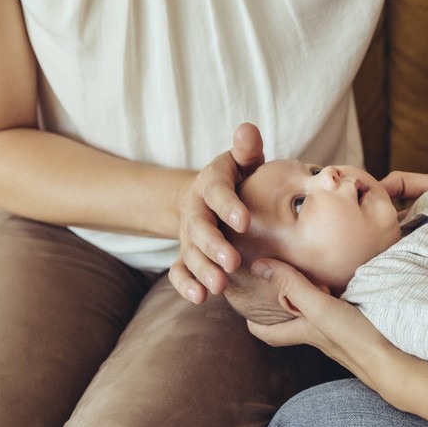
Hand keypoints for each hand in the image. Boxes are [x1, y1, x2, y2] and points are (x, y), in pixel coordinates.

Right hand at [169, 123, 264, 303]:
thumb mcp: (241, 162)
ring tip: (219, 287)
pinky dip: (185, 284)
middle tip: (232, 262)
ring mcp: (188, 235)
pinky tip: (199, 298)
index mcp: (212, 184)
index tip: (245, 221)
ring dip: (202, 270)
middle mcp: (196, 211)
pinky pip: (179, 271)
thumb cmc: (237, 180)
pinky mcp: (185, 255)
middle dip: (214, 246)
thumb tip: (248, 129)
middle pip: (200, 228)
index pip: (218, 193)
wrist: (207, 199)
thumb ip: (246, 150)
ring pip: (190, 253)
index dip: (229, 206)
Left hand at [245, 258, 399, 387]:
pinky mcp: (361, 327)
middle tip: (275, 278)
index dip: (254, 321)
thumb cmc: (355, 339)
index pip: (269, 332)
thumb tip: (259, 267)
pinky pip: (341, 310)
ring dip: (309, 297)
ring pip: (317, 315)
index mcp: (304, 331)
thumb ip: (293, 286)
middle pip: (292, 321)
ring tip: (307, 272)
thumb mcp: (319, 308)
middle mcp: (319, 334)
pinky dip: (336, 296)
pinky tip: (344, 283)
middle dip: (281, 303)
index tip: (245, 303)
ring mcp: (341, 333)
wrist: (396, 361)